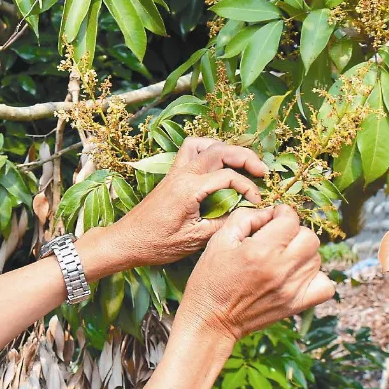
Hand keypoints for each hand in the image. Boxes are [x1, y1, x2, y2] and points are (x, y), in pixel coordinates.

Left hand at [101, 137, 268, 268]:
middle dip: (246, 157)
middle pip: (220, 150)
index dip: (248, 187)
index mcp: (188, 190)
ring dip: (225, 148)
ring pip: (203, 144)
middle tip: (263, 171)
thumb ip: (222, 224)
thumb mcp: (194, 240)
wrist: (126, 241)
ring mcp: (174, 172)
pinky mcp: (170, 176)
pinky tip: (217, 164)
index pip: (228, 177)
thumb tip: (245, 213)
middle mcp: (181, 175)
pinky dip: (207, 149)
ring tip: (242, 163)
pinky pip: (189, 151)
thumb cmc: (155, 244)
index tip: (257, 202)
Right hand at [177, 204, 334, 342]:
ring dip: (302, 253)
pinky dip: (317, 277)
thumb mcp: (218, 241)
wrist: (210, 321)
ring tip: (282, 259)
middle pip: (310, 237)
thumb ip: (245, 218)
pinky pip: (326, 286)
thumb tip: (269, 213)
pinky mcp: (296, 305)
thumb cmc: (210, 280)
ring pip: (317, 258)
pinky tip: (297, 276)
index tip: (270, 221)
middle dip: (294, 233)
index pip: (290, 219)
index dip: (280, 214)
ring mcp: (291, 289)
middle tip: (277, 240)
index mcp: (259, 251)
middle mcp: (280, 269)